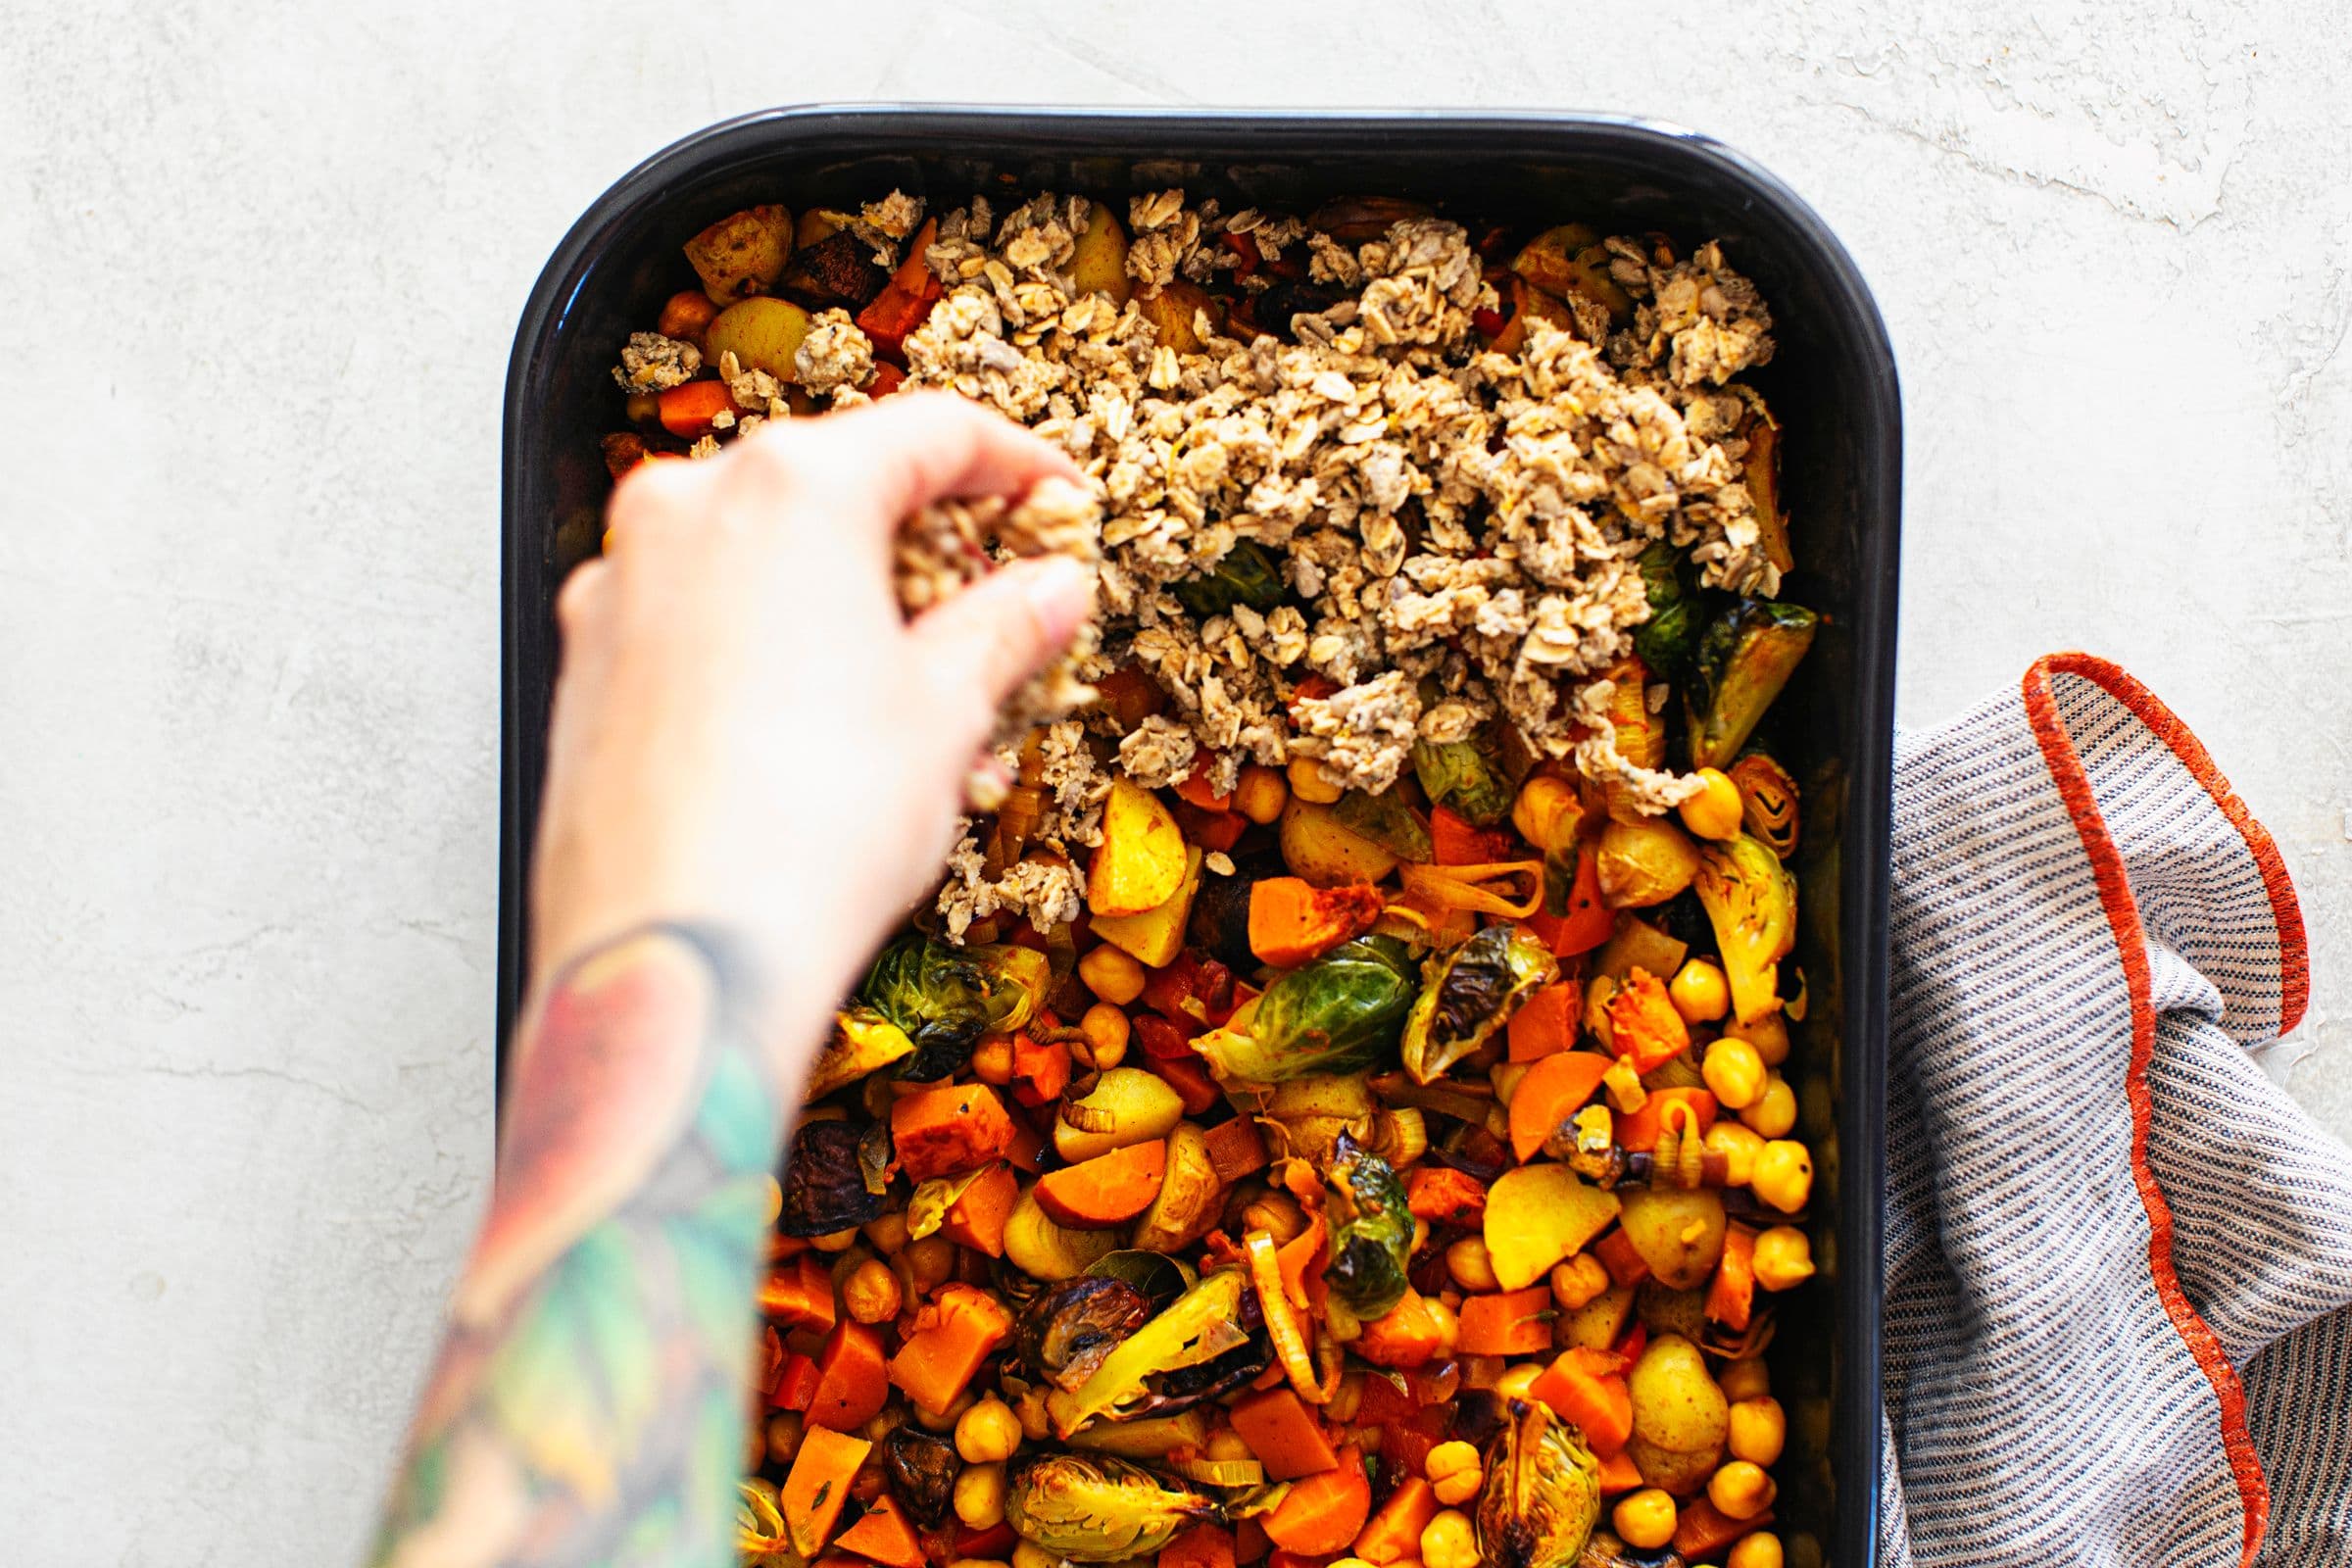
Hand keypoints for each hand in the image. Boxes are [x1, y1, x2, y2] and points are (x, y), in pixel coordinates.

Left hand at [528, 392, 1091, 1072]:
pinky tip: (821, 725)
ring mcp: (620, 585)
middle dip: (923, 539)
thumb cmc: (804, 830)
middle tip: (994, 596)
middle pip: (833, 486)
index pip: (932, 432)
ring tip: (914, 685)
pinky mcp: (584, 663)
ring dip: (844, 601)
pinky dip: (769, 647)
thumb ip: (1001, 626)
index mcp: (790, 487)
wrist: (677, 957)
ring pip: (760, 557)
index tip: (1054, 498)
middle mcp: (688, 511)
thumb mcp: (945, 713)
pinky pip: (699, 620)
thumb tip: (1044, 591)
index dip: (1016, 465)